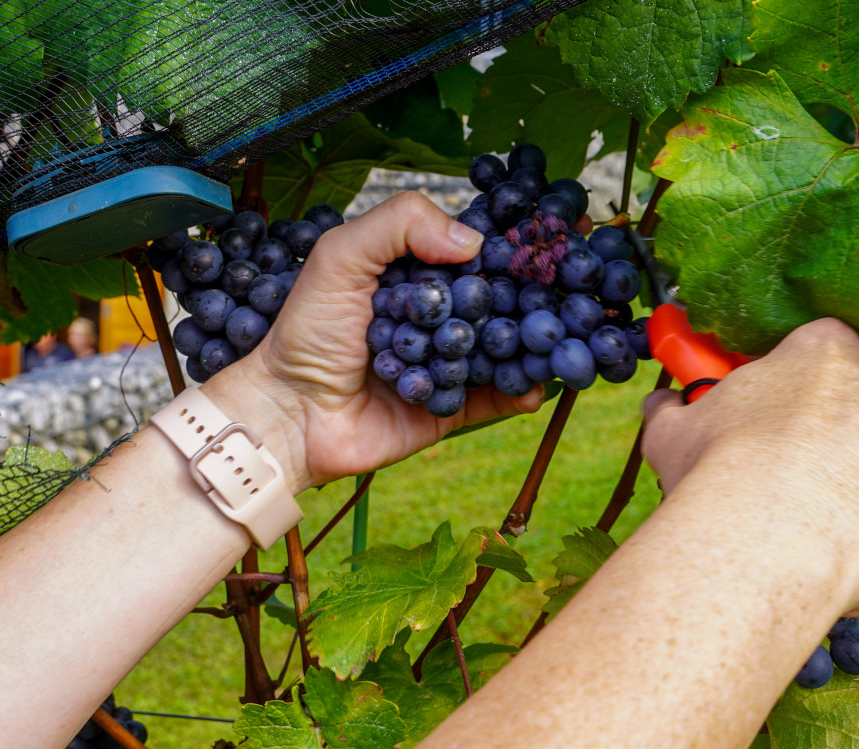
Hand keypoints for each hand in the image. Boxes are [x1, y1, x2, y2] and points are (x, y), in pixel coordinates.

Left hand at [202, 192, 543, 491]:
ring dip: (531, 342)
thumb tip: (473, 241)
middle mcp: (434, 315)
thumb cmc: (307, 332)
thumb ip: (399, 225)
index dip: (506, 241)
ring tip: (556, 335)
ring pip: (501, 347)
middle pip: (495, 299)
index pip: (469, 250)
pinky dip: (519, 392)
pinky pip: (495, 399)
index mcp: (413, 274)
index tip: (548, 233)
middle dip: (530, 292)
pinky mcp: (449, 408)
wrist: (290, 415)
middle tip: (568, 287)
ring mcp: (445, 362)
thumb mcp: (340, 257)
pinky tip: (534, 385)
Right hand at [639, 318, 858, 612]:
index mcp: (829, 347)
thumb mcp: (674, 432)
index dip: (798, 392)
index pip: (823, 356)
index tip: (777, 425)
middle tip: (802, 477)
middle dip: (846, 434)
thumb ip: (676, 411)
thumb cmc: (718, 474)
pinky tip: (851, 556)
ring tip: (824, 527)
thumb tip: (661, 407)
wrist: (768, 542)